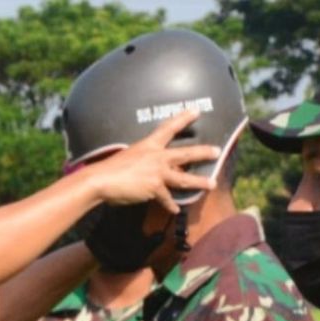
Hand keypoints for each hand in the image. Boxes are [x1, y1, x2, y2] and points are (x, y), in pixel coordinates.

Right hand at [83, 110, 219, 212]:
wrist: (102, 180)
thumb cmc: (110, 169)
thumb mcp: (128, 157)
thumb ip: (142, 162)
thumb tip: (149, 171)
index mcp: (148, 145)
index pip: (169, 127)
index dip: (183, 118)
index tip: (196, 110)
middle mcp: (156, 156)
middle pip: (186, 153)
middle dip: (203, 152)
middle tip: (217, 151)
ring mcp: (157, 172)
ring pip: (184, 178)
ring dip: (199, 182)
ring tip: (212, 184)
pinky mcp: (154, 188)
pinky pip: (167, 199)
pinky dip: (171, 205)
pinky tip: (176, 210)